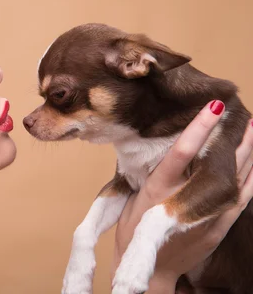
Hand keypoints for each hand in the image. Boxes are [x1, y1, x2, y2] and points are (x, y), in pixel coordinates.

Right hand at [113, 100, 252, 289]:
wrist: (149, 269)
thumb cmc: (134, 232)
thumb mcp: (133, 198)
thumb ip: (151, 175)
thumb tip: (162, 147)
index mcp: (158, 188)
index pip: (183, 151)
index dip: (200, 127)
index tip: (214, 106)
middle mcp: (185, 198)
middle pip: (217, 162)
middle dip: (234, 137)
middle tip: (244, 114)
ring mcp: (206, 213)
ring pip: (234, 178)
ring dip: (247, 153)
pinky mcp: (219, 226)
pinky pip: (241, 199)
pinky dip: (251, 179)